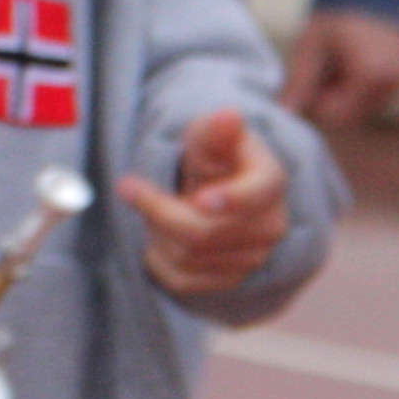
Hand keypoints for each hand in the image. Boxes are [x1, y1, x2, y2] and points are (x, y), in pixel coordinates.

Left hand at [123, 106, 291, 298]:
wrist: (220, 192)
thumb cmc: (216, 158)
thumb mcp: (211, 137)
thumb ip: (216, 131)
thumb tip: (228, 116)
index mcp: (270, 183)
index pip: (257, 195)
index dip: (232, 199)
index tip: (201, 199)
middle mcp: (270, 227)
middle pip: (204, 231)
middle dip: (157, 209)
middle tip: (128, 186)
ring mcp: (253, 259)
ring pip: (187, 255)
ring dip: (157, 231)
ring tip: (155, 208)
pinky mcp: (229, 282)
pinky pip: (181, 279)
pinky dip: (158, 258)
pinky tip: (159, 236)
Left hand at [280, 6, 398, 127]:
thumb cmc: (337, 5)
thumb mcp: (311, 42)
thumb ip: (299, 80)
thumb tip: (285, 111)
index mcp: (372, 74)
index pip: (338, 116)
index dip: (316, 104)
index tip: (305, 83)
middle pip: (357, 114)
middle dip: (334, 99)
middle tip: (322, 69)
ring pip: (373, 104)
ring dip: (352, 92)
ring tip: (342, 58)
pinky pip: (388, 89)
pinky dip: (371, 82)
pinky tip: (361, 56)